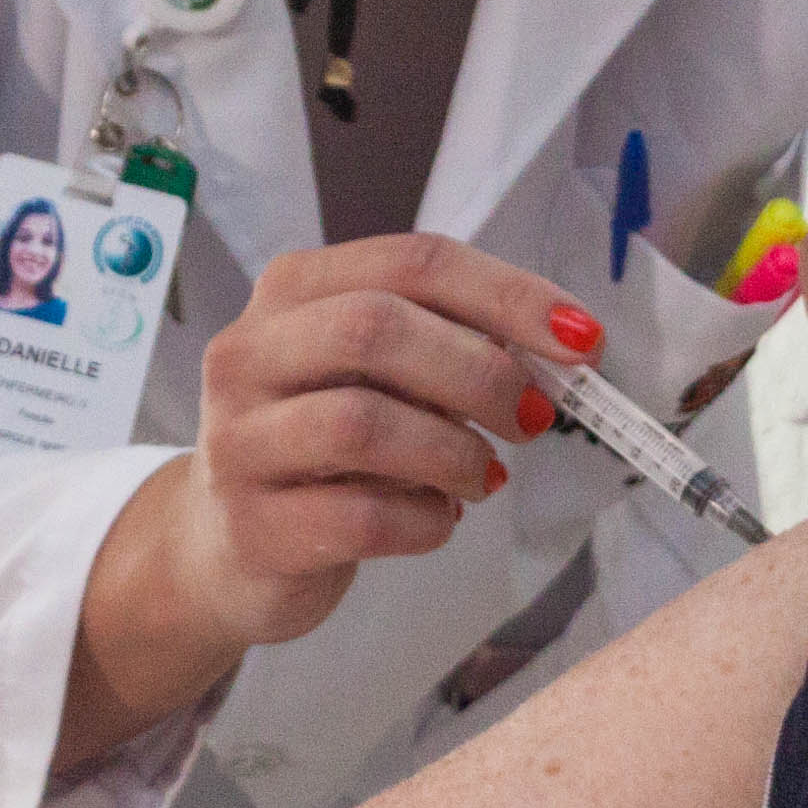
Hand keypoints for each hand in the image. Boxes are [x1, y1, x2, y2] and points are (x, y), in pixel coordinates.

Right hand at [65, 236, 602, 768]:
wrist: (225, 545)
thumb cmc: (322, 445)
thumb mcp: (375, 374)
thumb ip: (448, 346)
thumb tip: (561, 349)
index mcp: (292, 290)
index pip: (412, 261)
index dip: (507, 294)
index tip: (582, 337)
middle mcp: (250, 353)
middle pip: (376, 329)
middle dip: (479, 372)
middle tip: (531, 417)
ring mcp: (240, 441)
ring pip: (363, 423)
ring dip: (454, 452)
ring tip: (483, 476)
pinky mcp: (253, 527)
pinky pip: (360, 517)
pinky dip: (425, 520)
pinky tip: (439, 520)